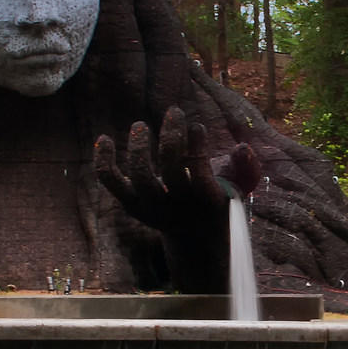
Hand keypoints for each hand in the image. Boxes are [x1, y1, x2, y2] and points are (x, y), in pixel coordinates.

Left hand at [93, 108, 262, 290]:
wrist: (192, 235)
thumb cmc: (215, 200)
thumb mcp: (236, 186)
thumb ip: (243, 167)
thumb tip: (243, 148)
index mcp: (206, 202)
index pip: (201, 176)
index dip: (197, 148)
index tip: (197, 127)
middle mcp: (178, 207)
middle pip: (170, 173)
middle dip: (172, 139)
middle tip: (174, 112)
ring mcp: (151, 207)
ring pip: (141, 176)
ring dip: (140, 147)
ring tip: (141, 125)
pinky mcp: (131, 203)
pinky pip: (112, 182)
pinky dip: (105, 161)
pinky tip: (103, 139)